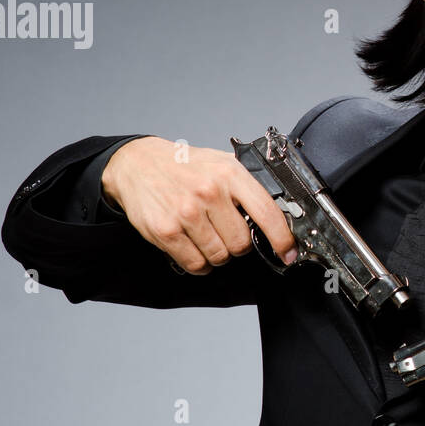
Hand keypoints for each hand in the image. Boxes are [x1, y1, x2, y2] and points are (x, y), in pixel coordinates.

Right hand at [100, 136, 295, 274]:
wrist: (137, 164)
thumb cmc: (184, 166)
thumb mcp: (220, 162)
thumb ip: (247, 184)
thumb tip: (279, 211)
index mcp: (230, 173)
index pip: (267, 213)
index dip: (282, 239)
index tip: (287, 253)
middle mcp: (210, 192)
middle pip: (242, 243)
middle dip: (238, 245)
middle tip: (226, 232)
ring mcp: (187, 212)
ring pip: (219, 256)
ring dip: (217, 254)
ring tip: (206, 236)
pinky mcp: (166, 231)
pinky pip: (195, 263)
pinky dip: (199, 262)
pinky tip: (194, 246)